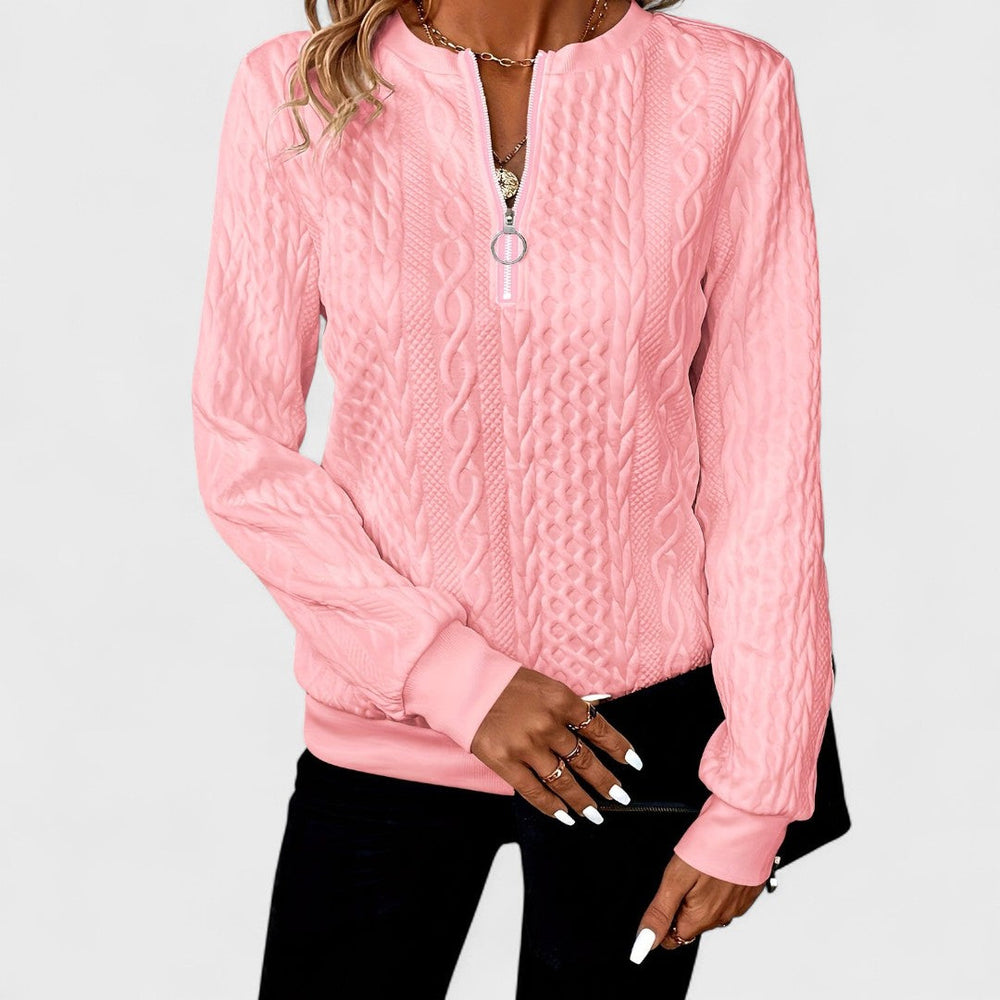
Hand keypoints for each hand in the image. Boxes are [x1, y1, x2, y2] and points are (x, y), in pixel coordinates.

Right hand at [469, 666, 641, 824]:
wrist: (467, 685)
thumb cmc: (508, 684)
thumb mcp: (546, 685)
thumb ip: (571, 704)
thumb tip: (599, 718)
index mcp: (561, 700)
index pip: (599, 729)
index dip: (619, 748)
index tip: (633, 763)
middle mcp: (548, 724)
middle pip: (585, 760)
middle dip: (606, 782)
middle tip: (620, 796)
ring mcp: (526, 745)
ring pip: (563, 781)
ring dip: (582, 800)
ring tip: (595, 813)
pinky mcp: (505, 762)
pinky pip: (533, 791)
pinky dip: (551, 807)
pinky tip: (565, 816)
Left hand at [629, 852, 765, 961]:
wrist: (748, 824)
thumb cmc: (712, 845)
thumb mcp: (675, 877)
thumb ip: (660, 912)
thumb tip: (645, 941)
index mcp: (701, 917)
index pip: (674, 938)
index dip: (664, 918)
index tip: (665, 895)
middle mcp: (722, 916)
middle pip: (691, 922)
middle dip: (682, 902)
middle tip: (684, 874)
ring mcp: (738, 905)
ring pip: (710, 909)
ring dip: (701, 893)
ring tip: (701, 865)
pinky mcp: (748, 892)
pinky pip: (728, 896)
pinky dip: (719, 885)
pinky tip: (717, 865)